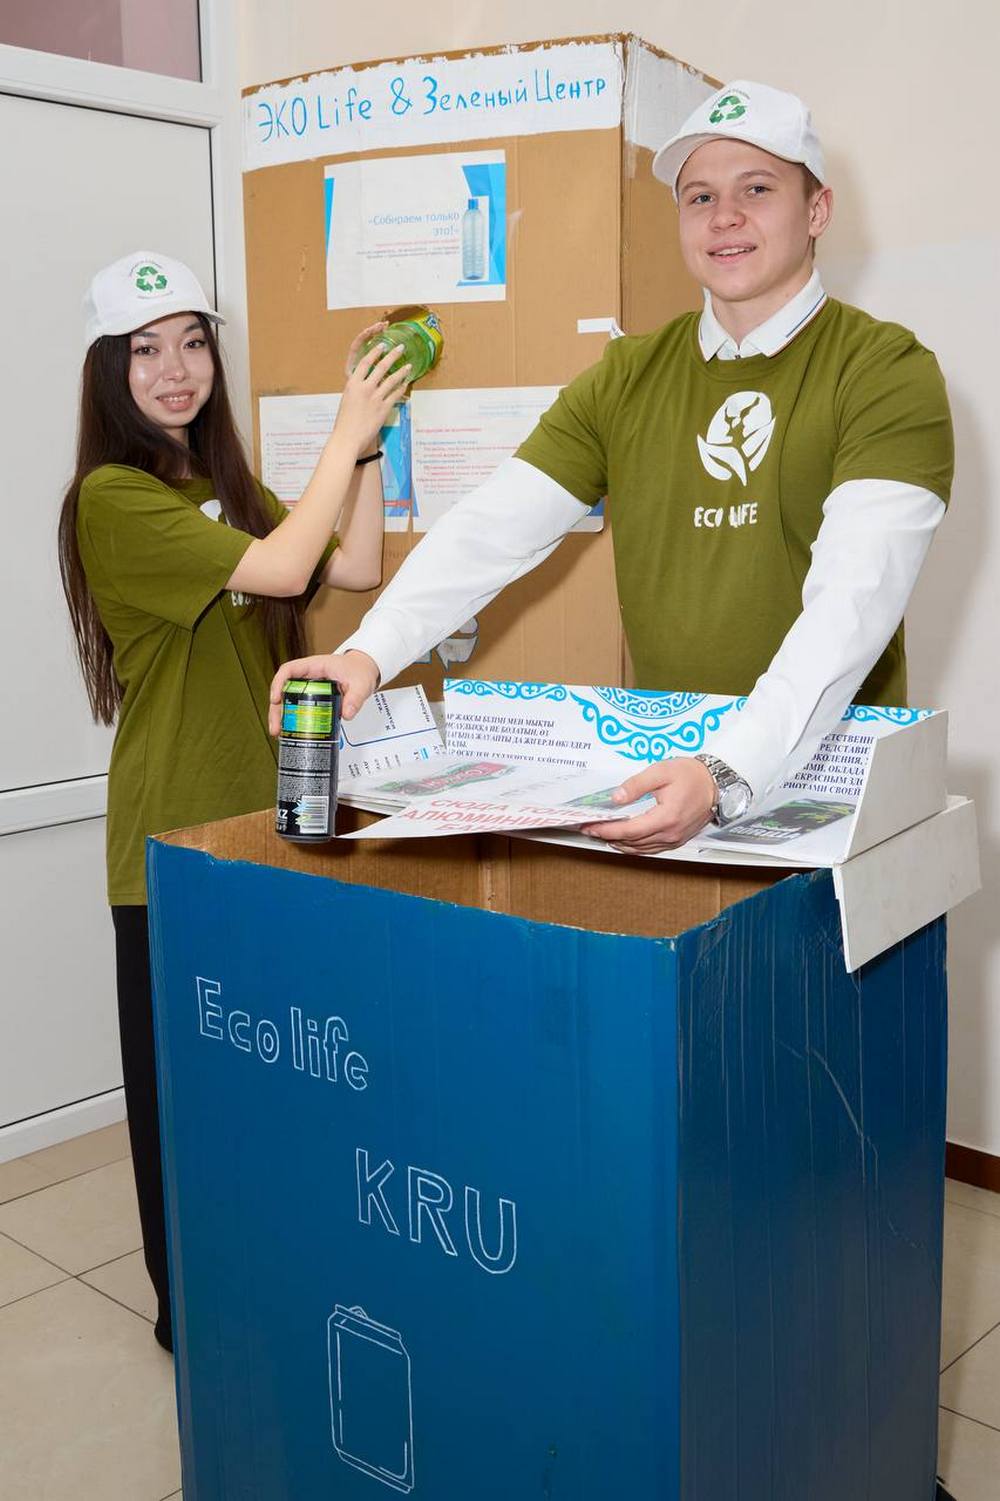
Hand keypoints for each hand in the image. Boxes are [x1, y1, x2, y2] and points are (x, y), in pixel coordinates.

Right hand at [268, 650, 379, 734]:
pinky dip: (293, 720)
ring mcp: (309, 687)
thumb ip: (355, 698)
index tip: (275, 699)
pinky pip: (298, 707)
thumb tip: (346, 715)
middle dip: (276, 709)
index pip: (288, 670)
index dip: (278, 684)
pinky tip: (290, 732)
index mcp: (314, 666)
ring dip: (281, 718)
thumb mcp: (361, 684)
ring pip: (288, 701)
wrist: (365, 670)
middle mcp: (307, 676)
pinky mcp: (313, 698)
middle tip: (276, 728)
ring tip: (279, 734)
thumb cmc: (359, 670)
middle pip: (283, 690)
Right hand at [333, 324, 410, 456]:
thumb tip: (366, 384)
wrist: (347, 438)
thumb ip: (357, 390)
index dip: (375, 352)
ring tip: (409, 365)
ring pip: (392, 380)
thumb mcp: (347, 399)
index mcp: (352, 384)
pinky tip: (406, 384)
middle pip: (381, 367)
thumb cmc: (344, 422)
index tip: (382, 346)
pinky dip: (402, 388)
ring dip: (402, 371)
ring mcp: (375, 398)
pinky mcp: (384, 409)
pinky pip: (396, 395)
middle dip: (393, 355)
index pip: (366, 362)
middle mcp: (365, 388)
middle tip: (401, 348)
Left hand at [582, 758, 716, 854]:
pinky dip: (635, 847)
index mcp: (666, 817)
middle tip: (590, 829)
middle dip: (608, 836)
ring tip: (603, 835)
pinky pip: (652, 849)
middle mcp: (670, 833)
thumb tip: (616, 798)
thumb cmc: (691, 775)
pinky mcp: (678, 839)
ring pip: (641, 849)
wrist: (716, 784)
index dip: (607, 830)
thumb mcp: (661, 771)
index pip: (629, 830)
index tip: (591, 827)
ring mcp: (675, 839)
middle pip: (632, 842)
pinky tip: (624, 841)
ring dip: (620, 844)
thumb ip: (636, 785)